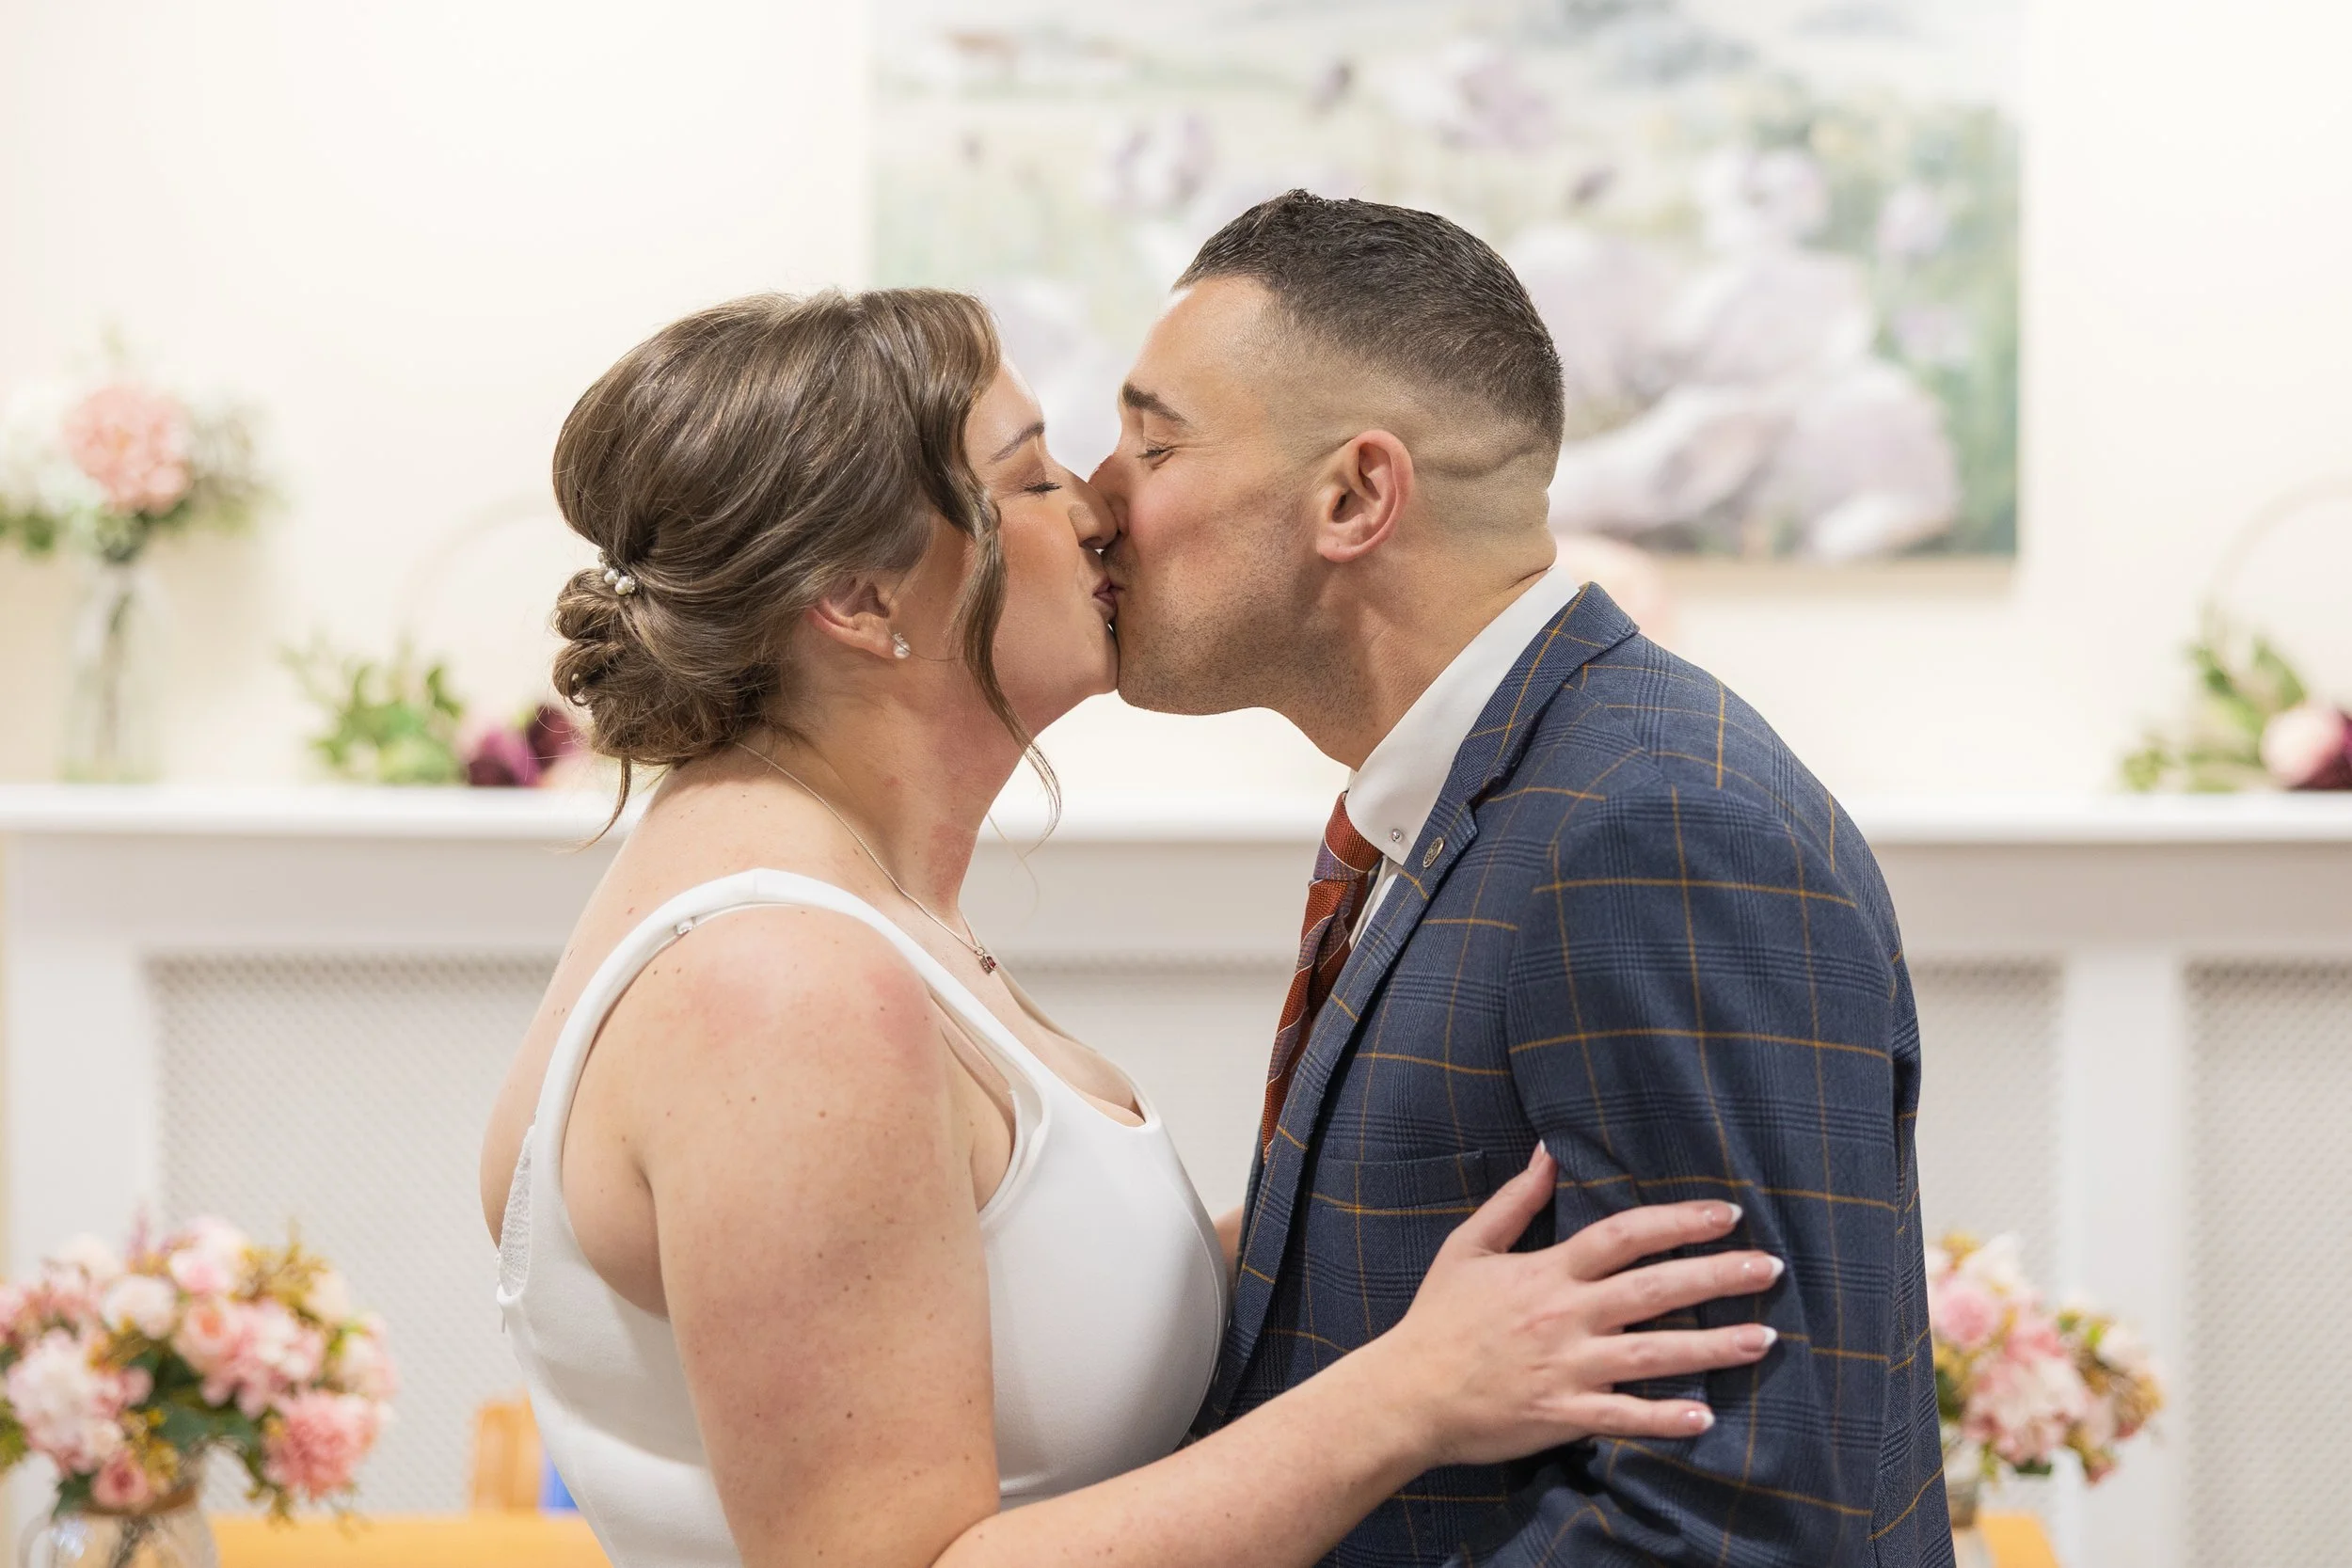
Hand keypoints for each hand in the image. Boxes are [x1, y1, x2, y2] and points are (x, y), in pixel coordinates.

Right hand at [1370, 1143, 1781, 1467]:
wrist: (1405, 1394)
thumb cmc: (1438, 1318)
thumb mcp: (1469, 1247)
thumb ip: (1515, 1200)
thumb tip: (1549, 1151)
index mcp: (1547, 1272)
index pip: (1623, 1236)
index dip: (1677, 1221)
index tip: (1725, 1214)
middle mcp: (1565, 1316)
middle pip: (1653, 1289)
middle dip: (1716, 1276)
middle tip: (1769, 1268)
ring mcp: (1566, 1368)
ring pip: (1653, 1354)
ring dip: (1713, 1347)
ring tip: (1765, 1338)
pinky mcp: (1562, 1415)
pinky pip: (1623, 1416)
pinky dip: (1664, 1419)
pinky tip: (1705, 1417)